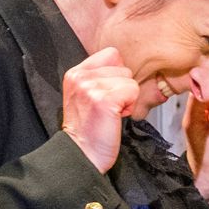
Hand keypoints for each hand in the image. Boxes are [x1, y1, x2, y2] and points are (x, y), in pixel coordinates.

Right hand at [61, 47, 139, 172]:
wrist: (82, 154)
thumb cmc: (89, 129)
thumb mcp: (87, 95)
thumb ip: (100, 77)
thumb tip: (124, 67)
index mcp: (75, 73)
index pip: (111, 54)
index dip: (117, 74)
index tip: (108, 94)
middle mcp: (80, 76)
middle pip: (123, 67)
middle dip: (122, 88)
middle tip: (108, 107)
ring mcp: (91, 87)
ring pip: (130, 80)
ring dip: (126, 98)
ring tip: (110, 113)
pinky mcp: (104, 99)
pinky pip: (133, 91)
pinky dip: (129, 106)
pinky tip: (115, 117)